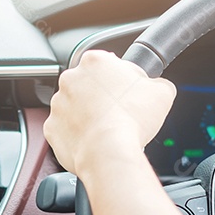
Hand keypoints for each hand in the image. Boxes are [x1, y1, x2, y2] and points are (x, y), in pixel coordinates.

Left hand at [44, 51, 176, 176]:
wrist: (108, 152)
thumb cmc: (132, 120)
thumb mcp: (162, 92)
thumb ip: (157, 82)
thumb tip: (157, 86)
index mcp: (95, 61)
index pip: (109, 62)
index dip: (121, 77)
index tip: (129, 91)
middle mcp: (71, 79)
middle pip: (89, 83)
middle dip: (102, 95)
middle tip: (119, 111)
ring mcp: (59, 104)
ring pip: (75, 106)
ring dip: (88, 114)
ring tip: (107, 128)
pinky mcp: (52, 127)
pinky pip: (66, 129)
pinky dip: (78, 134)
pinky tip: (94, 139)